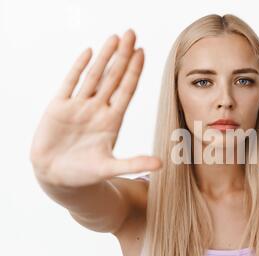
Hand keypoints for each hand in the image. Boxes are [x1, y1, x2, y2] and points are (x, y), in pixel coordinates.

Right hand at [30, 29, 161, 186]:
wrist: (56, 177)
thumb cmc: (84, 174)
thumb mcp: (110, 168)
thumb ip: (133, 164)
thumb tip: (161, 165)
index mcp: (112, 120)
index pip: (126, 90)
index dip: (135, 71)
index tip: (143, 52)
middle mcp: (98, 109)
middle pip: (113, 77)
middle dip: (123, 56)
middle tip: (132, 34)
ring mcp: (78, 106)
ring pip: (93, 76)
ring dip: (104, 56)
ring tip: (115, 37)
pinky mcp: (58, 107)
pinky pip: (70, 83)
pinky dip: (78, 67)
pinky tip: (89, 52)